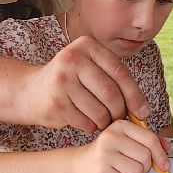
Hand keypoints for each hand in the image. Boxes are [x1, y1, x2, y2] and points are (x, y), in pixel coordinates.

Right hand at [21, 36, 147, 132]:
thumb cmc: (69, 82)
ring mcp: (62, 80)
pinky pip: (85, 122)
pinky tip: (86, 123)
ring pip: (99, 111)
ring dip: (105, 122)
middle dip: (119, 111)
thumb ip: (114, 80)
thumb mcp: (90, 69)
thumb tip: (142, 109)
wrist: (30, 91)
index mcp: (87, 46)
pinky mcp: (56, 102)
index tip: (142, 112)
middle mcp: (73, 58)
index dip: (134, 95)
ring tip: (102, 121)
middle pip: (111, 93)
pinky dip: (90, 127)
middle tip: (119, 119)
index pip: (120, 72)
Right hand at [74, 120, 170, 172]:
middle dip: (146, 166)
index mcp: (120, 125)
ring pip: (138, 171)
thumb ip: (148, 141)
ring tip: (124, 169)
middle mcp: (111, 137)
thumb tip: (167, 148)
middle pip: (146, 157)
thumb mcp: (127, 140)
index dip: (161, 154)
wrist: (80, 164)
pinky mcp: (102, 172)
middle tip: (136, 165)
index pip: (150, 139)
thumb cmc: (109, 151)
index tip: (165, 164)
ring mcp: (105, 155)